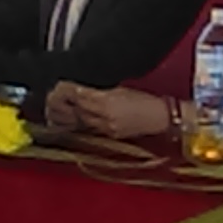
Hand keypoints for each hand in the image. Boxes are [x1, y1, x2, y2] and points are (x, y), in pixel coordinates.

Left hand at [48, 84, 174, 140]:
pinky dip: (88, 122)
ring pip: (84, 121)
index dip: (70, 92)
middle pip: (79, 110)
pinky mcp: (111, 135)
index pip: (81, 96)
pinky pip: (93, 128)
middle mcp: (104, 116)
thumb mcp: (123, 89)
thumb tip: (85, 91)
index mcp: (107, 101)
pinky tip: (88, 117)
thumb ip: (103, 91)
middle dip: (71, 104)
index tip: (63, 87)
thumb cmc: (146, 100)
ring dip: (77, 114)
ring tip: (71, 108)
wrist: (160, 117)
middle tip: (62, 98)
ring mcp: (107, 127)